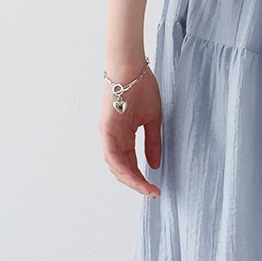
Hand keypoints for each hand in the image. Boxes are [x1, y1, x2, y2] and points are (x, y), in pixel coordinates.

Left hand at [101, 68, 162, 196]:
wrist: (131, 67)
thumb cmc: (142, 87)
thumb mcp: (152, 120)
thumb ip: (152, 143)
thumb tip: (154, 165)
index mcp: (123, 136)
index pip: (130, 164)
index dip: (142, 178)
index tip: (155, 189)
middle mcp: (112, 138)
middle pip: (121, 169)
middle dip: (137, 184)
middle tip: (152, 193)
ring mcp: (108, 134)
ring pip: (116, 166)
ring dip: (131, 180)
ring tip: (147, 189)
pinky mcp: (106, 129)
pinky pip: (113, 155)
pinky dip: (123, 168)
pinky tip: (135, 177)